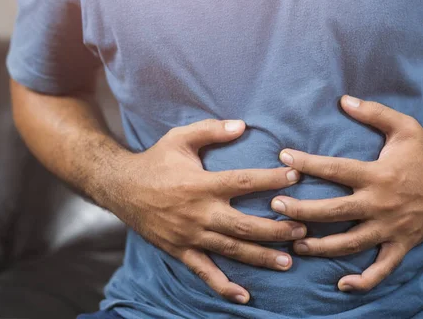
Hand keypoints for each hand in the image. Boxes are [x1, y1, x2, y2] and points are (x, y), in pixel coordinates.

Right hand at [112, 119, 305, 303]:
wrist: (120, 187)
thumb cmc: (156, 160)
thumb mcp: (180, 138)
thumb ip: (211, 130)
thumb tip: (243, 125)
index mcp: (202, 185)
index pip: (243, 182)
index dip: (271, 180)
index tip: (295, 176)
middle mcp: (199, 213)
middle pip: (244, 225)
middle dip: (276, 229)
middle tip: (302, 230)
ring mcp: (190, 235)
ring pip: (231, 250)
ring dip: (261, 257)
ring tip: (288, 260)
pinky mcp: (180, 250)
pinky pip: (204, 272)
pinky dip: (223, 286)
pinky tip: (244, 296)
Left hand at [270, 96, 422, 292]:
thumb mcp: (403, 125)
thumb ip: (373, 112)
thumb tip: (343, 99)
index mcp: (378, 174)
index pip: (335, 170)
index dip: (306, 163)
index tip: (283, 158)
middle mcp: (381, 204)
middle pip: (334, 212)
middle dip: (301, 211)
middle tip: (276, 207)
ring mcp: (392, 227)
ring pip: (350, 243)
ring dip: (320, 247)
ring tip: (295, 245)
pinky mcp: (403, 243)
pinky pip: (383, 268)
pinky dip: (364, 280)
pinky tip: (343, 285)